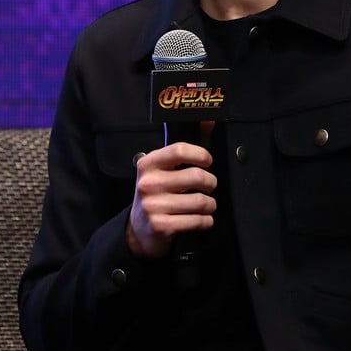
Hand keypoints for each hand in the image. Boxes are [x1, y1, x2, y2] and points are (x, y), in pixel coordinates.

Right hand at [125, 141, 215, 258]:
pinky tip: (202, 219)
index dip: (200, 154)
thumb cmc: (156, 193)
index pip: (179, 150)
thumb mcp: (162, 170)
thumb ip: (184, 149)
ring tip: (207, 204)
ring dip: (210, 204)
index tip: (208, 161)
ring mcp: (153, 206)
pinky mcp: (161, 226)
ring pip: (200, 201)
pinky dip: (206, 221)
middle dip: (211, 182)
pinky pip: (197, 221)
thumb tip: (209, 120)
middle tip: (210, 185)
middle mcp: (148, 183)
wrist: (139, 229)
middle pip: (196, 176)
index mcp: (148, 164)